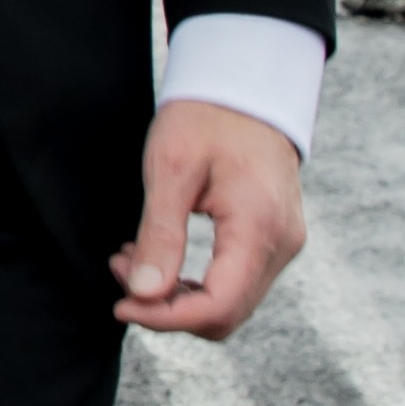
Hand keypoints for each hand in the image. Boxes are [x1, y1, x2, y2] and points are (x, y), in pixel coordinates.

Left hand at [117, 98, 305, 337]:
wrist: (246, 86)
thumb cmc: (206, 118)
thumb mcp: (171, 170)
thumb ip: (160, 236)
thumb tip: (143, 294)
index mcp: (259, 226)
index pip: (218, 306)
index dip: (166, 318)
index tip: (121, 305)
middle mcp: (282, 244)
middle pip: (226, 314)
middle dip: (167, 307)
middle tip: (121, 269)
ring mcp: (283, 243)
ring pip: (230, 303)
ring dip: (177, 296)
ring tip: (131, 258)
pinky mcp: (275, 239)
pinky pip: (237, 282)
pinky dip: (196, 281)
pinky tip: (160, 255)